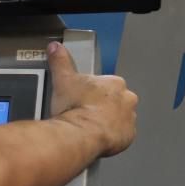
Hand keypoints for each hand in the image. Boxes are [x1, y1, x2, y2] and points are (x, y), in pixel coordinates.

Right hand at [47, 41, 137, 157]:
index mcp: (114, 84)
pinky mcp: (127, 137)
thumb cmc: (75, 107)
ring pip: (120, 118)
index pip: (107, 85)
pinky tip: (96, 137)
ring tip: (89, 128)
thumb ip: (60, 62)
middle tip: (85, 113)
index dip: (93, 92)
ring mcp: (129, 119)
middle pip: (116, 101)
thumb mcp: (63, 80)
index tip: (83, 98)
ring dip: (108, 122)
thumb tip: (55, 47)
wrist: (80, 134)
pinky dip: (112, 137)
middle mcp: (127, 100)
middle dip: (104, 107)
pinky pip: (121, 135)